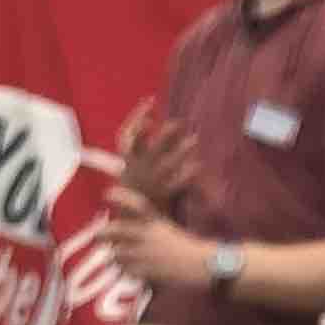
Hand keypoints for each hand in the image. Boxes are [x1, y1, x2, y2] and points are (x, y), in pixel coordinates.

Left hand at [99, 191, 212, 296]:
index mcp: (155, 222)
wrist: (204, 265)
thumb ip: (152, 227)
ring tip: (116, 258)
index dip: (120, 197)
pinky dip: (125, 272)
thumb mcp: (169, 229)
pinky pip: (127, 271)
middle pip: (118, 230)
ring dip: (115, 256)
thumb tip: (137, 231)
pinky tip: (128, 272)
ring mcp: (146, 253)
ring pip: (118, 253)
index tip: (107, 194)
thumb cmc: (188, 248)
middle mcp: (148, 235)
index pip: (135, 205)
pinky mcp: (148, 270)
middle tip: (97, 235)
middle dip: (104, 233)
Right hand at [115, 101, 200, 215]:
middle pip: (151, 149)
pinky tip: (197, 167)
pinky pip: (176, 185)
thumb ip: (146, 143)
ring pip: (166, 165)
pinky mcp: (162, 197)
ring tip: (194, 140)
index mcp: (127, 160)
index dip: (138, 116)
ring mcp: (149, 183)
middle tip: (179, 123)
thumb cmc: (137, 187)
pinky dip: (187, 176)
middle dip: (163, 135)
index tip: (152, 102)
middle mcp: (137, 169)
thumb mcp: (133, 165)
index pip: (127, 134)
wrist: (132, 222)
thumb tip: (161, 118)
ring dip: (180, 152)